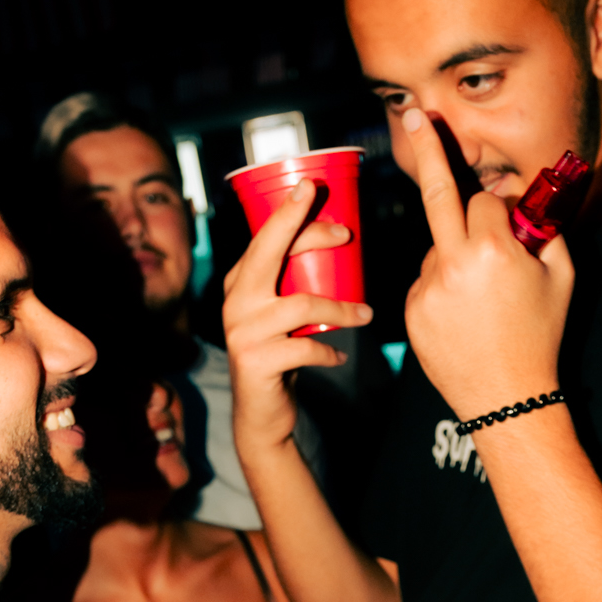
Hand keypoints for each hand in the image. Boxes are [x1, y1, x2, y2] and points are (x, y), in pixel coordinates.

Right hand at [223, 181, 371, 452]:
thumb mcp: (280, 313)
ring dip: (341, 308)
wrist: (262, 413)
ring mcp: (242, 332)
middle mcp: (235, 301)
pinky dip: (329, 350)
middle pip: (270, 254)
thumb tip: (341, 244)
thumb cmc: (279, 354)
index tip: (312, 188)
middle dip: (307, 231)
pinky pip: (306, 347)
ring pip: (301, 303)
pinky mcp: (256, 361)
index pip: (263, 239)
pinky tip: (338, 355)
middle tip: (346, 231)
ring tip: (366, 315)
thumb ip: (294, 283)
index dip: (288, 212)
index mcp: (240, 283)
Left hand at [400, 108, 576, 422]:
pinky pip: (427, 280)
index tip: (509, 217)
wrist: (507, 398)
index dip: (502, 211)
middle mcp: (453, 264)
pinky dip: (443, 286)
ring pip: (437, 248)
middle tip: (415, 115)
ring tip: (482, 301)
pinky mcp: (411, 311)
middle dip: (428, 150)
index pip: (487, 203)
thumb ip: (546, 231)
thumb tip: (528, 203)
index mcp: (493, 251)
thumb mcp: (563, 277)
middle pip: (439, 196)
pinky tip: (465, 316)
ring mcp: (427, 289)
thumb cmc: (541, 336)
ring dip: (456, 255)